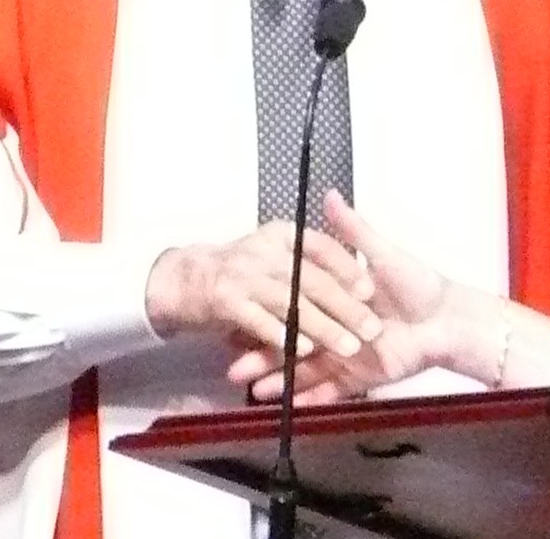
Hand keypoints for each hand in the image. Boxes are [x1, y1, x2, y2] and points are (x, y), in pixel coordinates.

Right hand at [144, 213, 381, 366]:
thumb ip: (309, 239)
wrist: (176, 279)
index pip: (321, 246)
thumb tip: (335, 198)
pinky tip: (302, 351)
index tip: (369, 289)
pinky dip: (280, 336)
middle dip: (344, 306)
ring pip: (291, 305)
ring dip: (321, 327)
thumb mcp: (278, 247)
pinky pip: (258, 322)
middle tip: (372, 329)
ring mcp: (243, 276)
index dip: (346, 267)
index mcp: (281, 236)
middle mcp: (264, 251)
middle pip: (311, 280)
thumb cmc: (243, 271)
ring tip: (347, 346)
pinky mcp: (225, 302)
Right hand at [233, 192, 457, 400]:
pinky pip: (329, 391)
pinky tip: (282, 403)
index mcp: (335, 296)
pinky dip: (306, 397)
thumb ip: (352, 230)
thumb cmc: (418, 286)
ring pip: (304, 367)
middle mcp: (335, 324)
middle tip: (233, 364)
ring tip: (249, 388)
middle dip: (261, 354)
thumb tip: (330, 195)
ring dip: (277, 378)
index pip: (294, 302)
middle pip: (291, 339)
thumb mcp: (381, 253)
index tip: (237, 313)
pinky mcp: (360, 378)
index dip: (268, 309)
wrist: (450, 323)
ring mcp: (345, 354)